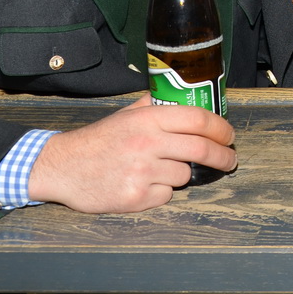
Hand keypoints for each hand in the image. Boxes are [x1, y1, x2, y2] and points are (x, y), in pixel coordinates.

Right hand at [28, 95, 236, 212]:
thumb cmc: (97, 140)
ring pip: (185, 176)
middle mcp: (147, 144)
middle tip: (230, 160)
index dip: (221, 128)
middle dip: (224, 157)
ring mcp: (142, 173)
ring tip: (157, 169)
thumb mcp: (126, 114)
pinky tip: (142, 183)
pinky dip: (161, 192)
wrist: (62, 167)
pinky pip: (166, 195)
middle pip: (202, 150)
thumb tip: (184, 96)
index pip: (198, 119)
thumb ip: (155, 105)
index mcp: (147, 120)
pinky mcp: (136, 198)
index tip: (229, 136)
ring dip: (180, 174)